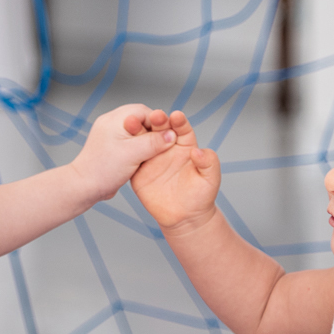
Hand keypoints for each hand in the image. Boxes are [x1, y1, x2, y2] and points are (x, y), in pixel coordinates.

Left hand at [68, 104, 177, 202]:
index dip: (159, 123)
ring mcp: (110, 133)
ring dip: (147, 139)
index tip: (168, 135)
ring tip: (154, 152)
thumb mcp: (133, 154)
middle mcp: (111, 122)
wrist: (84, 187)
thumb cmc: (104, 170)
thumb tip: (172, 134)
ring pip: (137, 130)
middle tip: (163, 144)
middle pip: (141, 119)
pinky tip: (144, 157)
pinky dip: (139, 146)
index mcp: (114, 119)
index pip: (144, 111)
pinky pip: (130, 140)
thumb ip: (154, 142)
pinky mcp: (112, 145)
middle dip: (153, 131)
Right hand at [131, 110, 220, 233]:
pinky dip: (127, 149)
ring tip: (133, 121)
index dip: (179, 122)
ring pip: (144, 140)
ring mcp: (151, 158)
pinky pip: (132, 158)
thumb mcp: (210, 179)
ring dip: (139, 130)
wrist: (184, 218)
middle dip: (158, 120)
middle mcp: (167, 148)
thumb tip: (198, 151)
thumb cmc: (201, 197)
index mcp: (185, 146)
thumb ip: (209, 163)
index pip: (181, 129)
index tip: (176, 116)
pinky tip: (122, 141)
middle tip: (155, 114)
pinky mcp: (139, 171)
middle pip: (161, 130)